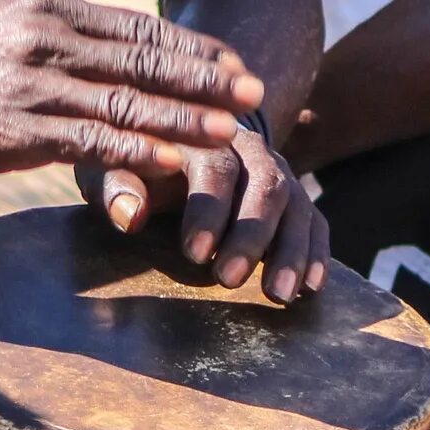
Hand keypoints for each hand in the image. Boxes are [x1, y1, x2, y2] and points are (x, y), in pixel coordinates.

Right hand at [0, 0, 261, 178]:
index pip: (140, 28)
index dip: (193, 47)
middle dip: (207, 78)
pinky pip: (92, 141)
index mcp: (53, 11)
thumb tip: (104, 48)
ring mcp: (37, 84)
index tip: (233, 60)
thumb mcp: (7, 27)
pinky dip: (137, 151)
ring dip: (186, 118)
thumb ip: (58, 35)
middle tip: (256, 91)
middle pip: (147, 60)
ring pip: (130, 102)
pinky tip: (171, 162)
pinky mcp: (20, 129)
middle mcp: (52, 39)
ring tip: (231, 132)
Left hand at [80, 116, 331, 304]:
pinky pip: (315, 220)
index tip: (195, 254)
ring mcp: (276, 170)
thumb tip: (133, 215)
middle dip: (250, 234)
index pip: (216, 165)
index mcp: (202, 135)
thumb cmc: (135, 165)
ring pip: (296, 203)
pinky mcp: (294, 195)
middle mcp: (248, 147)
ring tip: (278, 294)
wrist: (172, 145)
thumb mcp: (112, 167)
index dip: (209, 209)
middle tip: (229, 278)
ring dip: (291, 250)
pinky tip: (313, 287)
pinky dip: (317, 252)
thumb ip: (116, 187)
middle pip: (265, 183)